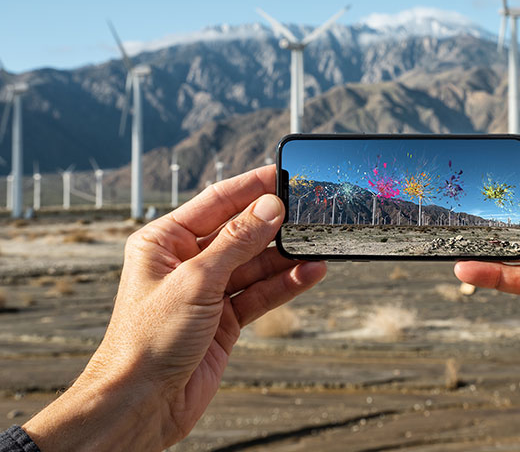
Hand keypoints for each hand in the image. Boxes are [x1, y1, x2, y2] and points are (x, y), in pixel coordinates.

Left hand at [24, 166, 326, 450]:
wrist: (141, 405)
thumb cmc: (147, 341)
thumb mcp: (195, 281)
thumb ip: (237, 242)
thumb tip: (270, 207)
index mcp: (164, 241)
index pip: (216, 202)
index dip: (251, 187)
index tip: (282, 175)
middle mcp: (187, 262)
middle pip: (240, 231)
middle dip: (273, 223)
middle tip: (307, 210)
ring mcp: (207, 291)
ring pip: (255, 263)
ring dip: (286, 256)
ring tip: (317, 242)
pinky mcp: (225, 319)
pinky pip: (261, 292)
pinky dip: (286, 283)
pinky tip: (311, 271)